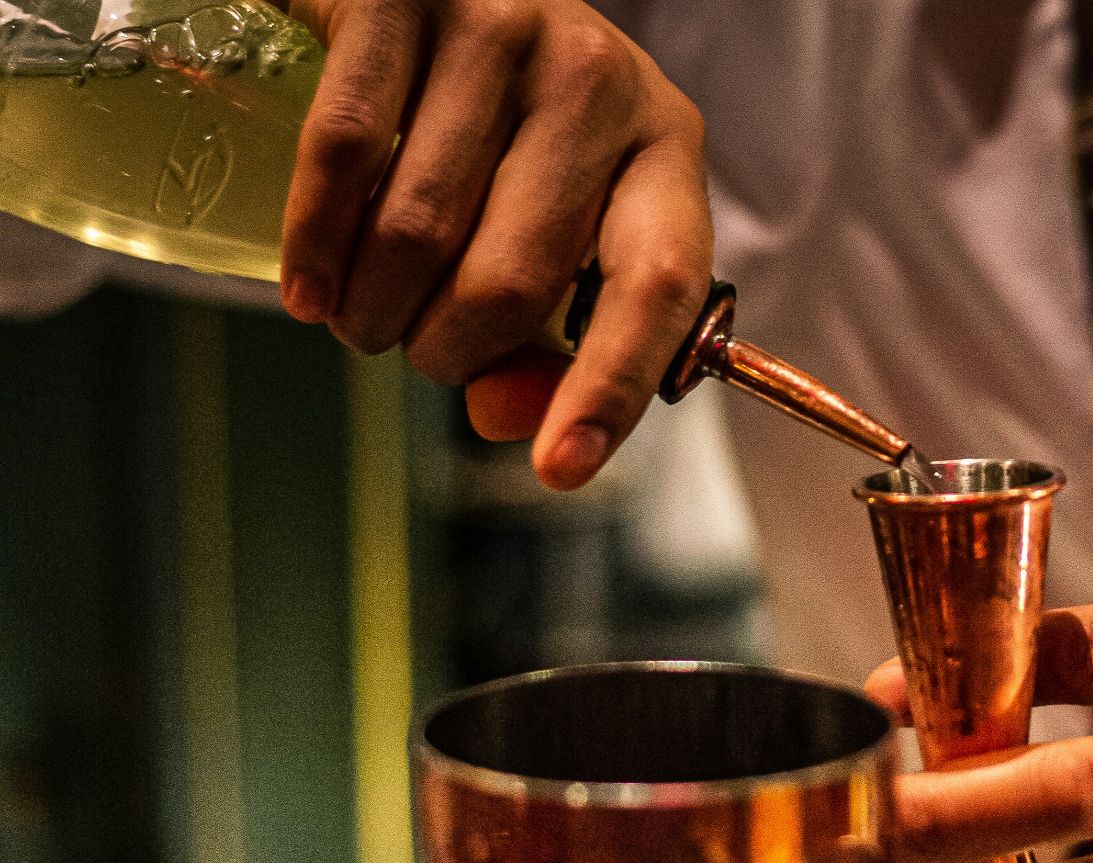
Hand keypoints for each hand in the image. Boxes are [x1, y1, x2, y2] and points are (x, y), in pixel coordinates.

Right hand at [280, 0, 711, 489]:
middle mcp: (597, 82)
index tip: (560, 468)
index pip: (661, 283)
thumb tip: (513, 424)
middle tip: (416, 353)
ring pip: (418, 232)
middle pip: (512, 279)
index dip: (611, 387)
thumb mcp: (563, 226)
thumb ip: (548, 343)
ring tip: (363, 319)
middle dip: (444, 352)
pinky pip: (342, 156)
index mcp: (665, 149)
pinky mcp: (401, 0)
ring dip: (374, 313)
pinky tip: (309, 288)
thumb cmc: (510, 132)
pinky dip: (315, 247)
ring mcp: (501, 29)